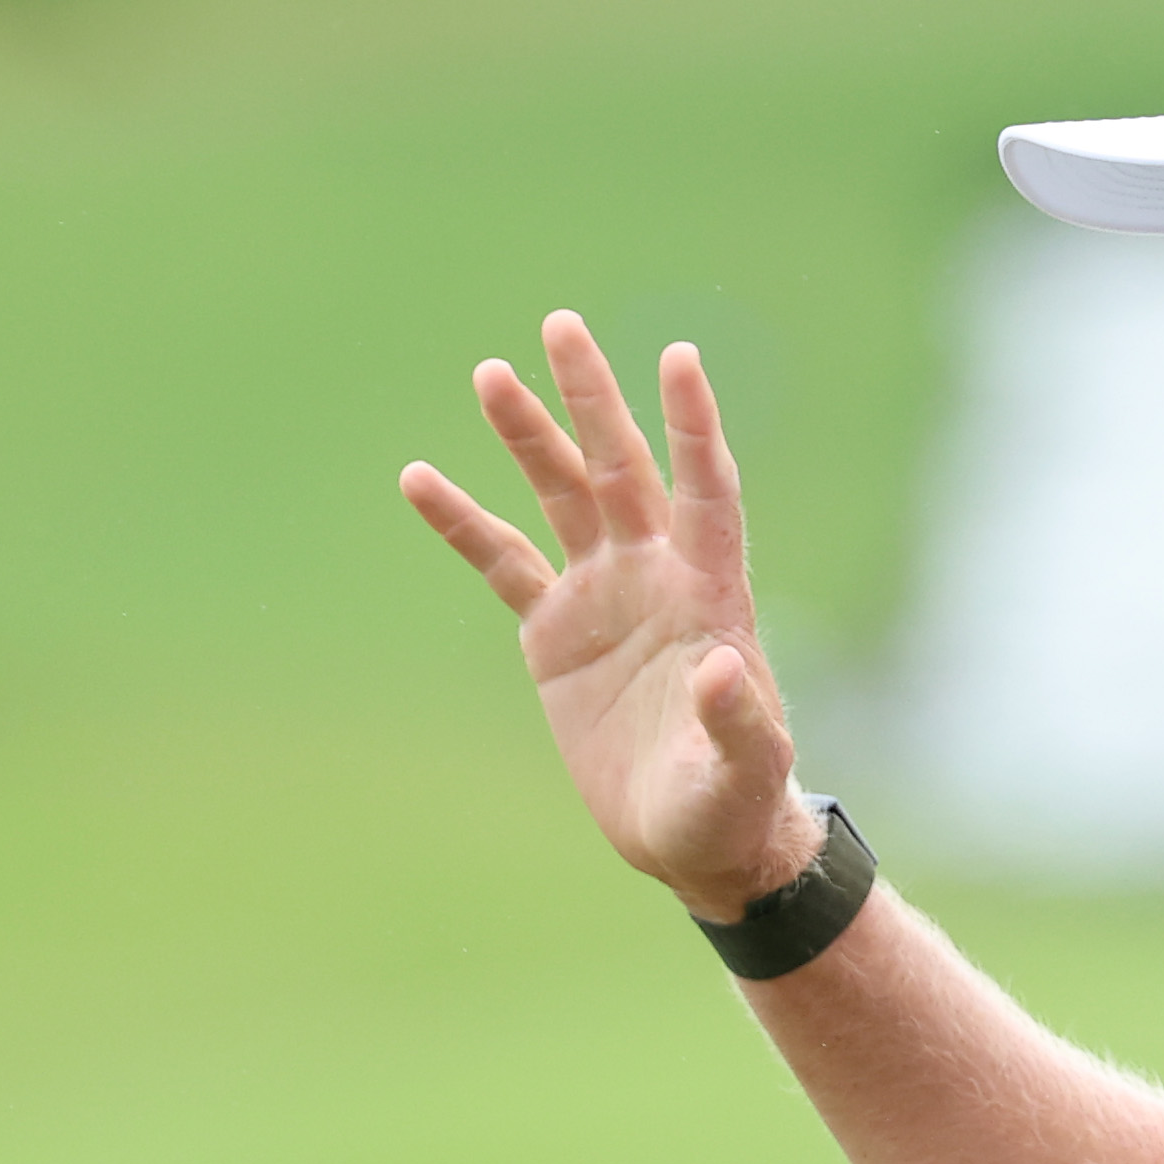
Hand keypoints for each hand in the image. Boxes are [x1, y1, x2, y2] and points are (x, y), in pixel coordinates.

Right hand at [402, 314, 819, 919]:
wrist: (693, 838)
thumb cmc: (733, 804)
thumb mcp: (744, 771)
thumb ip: (740, 720)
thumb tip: (723, 668)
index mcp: (710, 595)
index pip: (704, 491)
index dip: (692, 427)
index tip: (679, 356)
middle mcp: (656, 576)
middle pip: (621, 468)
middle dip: (592, 400)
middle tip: (561, 325)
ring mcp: (603, 596)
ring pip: (560, 497)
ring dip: (528, 436)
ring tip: (489, 373)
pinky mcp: (555, 631)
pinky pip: (502, 562)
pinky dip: (463, 524)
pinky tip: (419, 477)